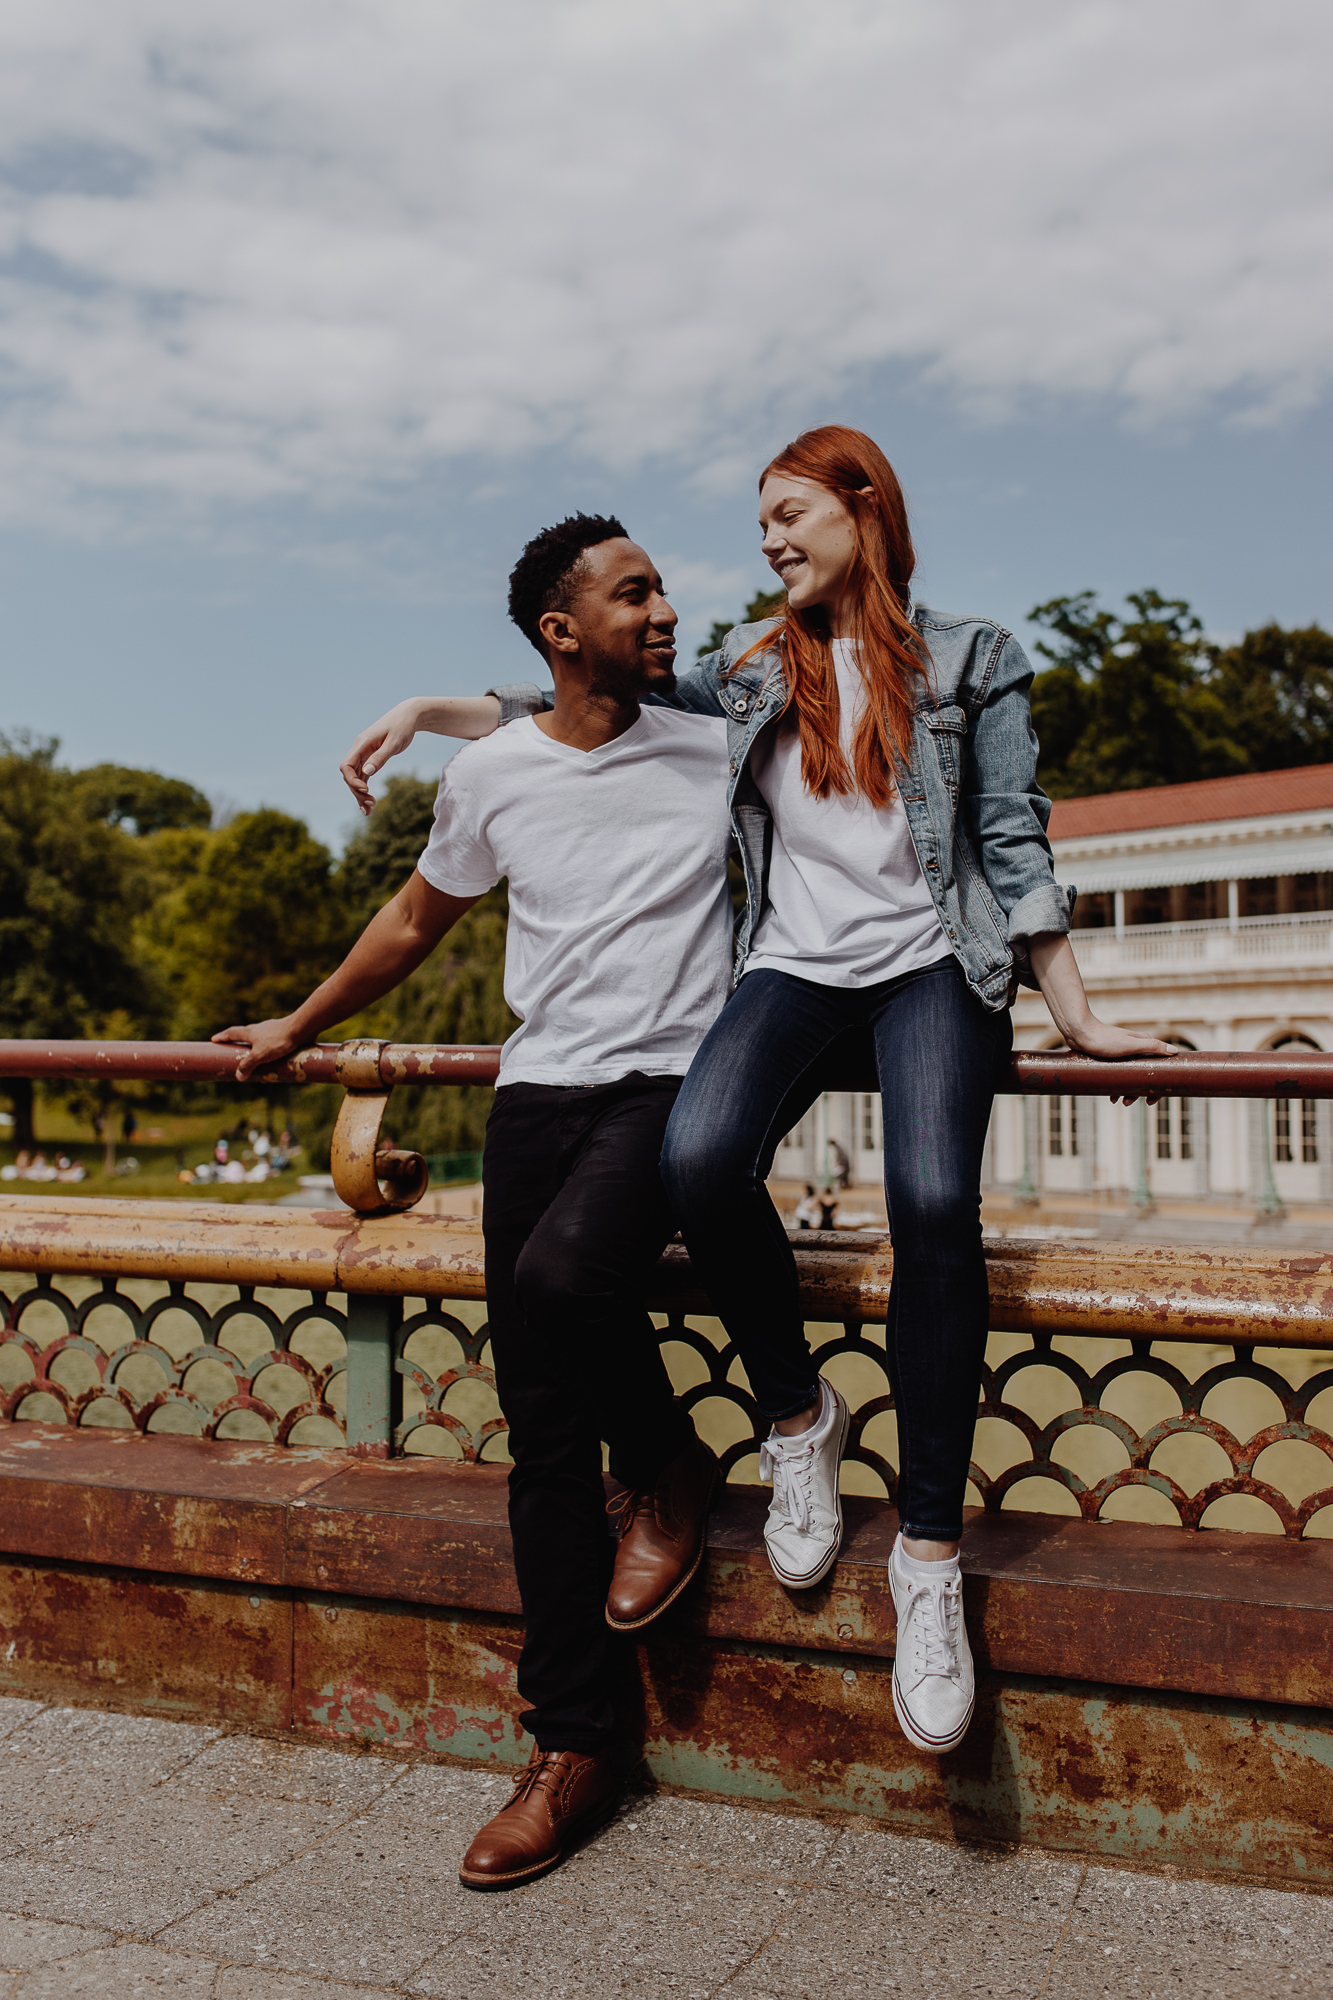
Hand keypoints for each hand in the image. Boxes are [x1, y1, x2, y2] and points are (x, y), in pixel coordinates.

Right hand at [212, 1018, 303, 1082]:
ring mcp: (272, 1029)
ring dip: (255, 1046)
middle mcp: (259, 1028)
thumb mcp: (260, 1055)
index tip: (214, 1039)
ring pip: (260, 1038)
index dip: (222, 1037)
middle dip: (238, 1041)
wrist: (302, 1028)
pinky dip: (269, 1049)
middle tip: (234, 1049)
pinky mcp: (284, 1033)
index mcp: (250, 1032)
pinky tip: (275, 1057)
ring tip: (255, 1057)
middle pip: (245, 1034)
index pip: (232, 1033)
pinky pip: (273, 1042)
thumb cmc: (279, 1040)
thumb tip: (238, 1076)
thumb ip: (248, 1065)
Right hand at [340, 701, 420, 814]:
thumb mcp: (394, 742)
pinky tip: (370, 801)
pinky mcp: (372, 757)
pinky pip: (364, 776)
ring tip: (369, 810)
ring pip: (356, 777)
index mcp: (361, 744)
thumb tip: (366, 772)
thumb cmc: (403, 726)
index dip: (352, 781)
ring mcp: (365, 754)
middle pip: (349, 775)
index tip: (366, 790)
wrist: (410, 715)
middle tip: (371, 805)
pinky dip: (365, 788)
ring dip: (360, 793)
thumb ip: (380, 757)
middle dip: (357, 791)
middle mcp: (360, 749)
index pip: (346, 766)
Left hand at [1061, 1017, 1179, 1104]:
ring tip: (1118, 1101)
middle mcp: (1138, 1049)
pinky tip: (1110, 1094)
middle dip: (1139, 1092)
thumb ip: (1152, 1047)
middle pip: (1146, 1075)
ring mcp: (1125, 1054)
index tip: (1151, 1100)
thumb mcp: (1130, 1045)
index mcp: (1145, 1044)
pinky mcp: (1112, 1058)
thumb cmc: (1104, 1038)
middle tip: (1128, 1103)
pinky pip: (1119, 1075)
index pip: (1160, 1067)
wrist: (1079, 1032)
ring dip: (1127, 1091)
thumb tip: (1174, 1051)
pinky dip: (1117, 1086)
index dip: (1158, 1086)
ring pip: (1132, 1076)